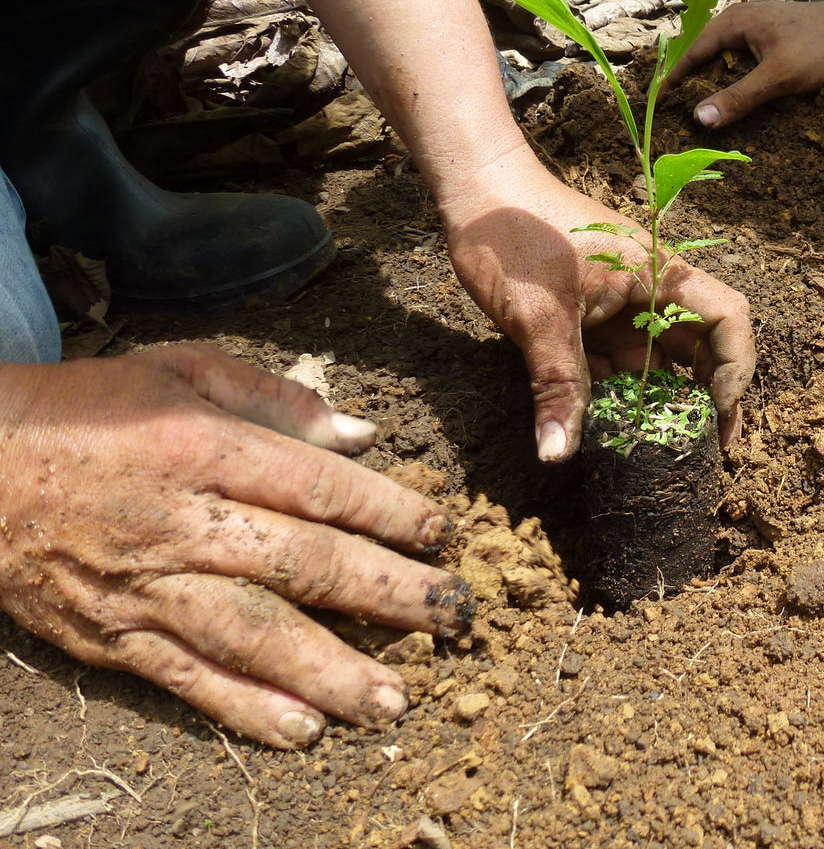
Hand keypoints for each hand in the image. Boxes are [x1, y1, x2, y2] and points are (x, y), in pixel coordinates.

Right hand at [0, 345, 469, 747]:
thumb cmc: (92, 410)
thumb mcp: (183, 369)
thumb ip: (277, 399)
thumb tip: (363, 435)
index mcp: (204, 447)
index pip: (318, 487)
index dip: (388, 512)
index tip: (441, 535)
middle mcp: (183, 522)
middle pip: (303, 565)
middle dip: (388, 595)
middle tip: (455, 618)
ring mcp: (148, 587)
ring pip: (253, 636)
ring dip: (331, 671)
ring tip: (395, 699)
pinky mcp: (115, 636)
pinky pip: (190, 679)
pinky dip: (247, 710)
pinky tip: (304, 731)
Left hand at [440, 161, 755, 461]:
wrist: (476, 190)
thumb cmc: (515, 236)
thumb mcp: (538, 317)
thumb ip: (558, 385)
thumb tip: (558, 453)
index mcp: (658, 275)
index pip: (728, 318)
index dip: (735, 368)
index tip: (719, 414)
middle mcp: (650, 290)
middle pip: (701, 345)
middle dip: (708, 395)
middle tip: (706, 449)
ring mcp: (621, 303)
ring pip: (658, 358)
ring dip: (660, 399)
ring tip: (658, 447)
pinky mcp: (592, 315)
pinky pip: (619, 359)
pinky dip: (620, 392)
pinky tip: (613, 428)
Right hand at [669, 0, 823, 128]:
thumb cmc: (823, 47)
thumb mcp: (778, 77)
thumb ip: (739, 97)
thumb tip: (699, 118)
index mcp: (733, 24)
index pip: (691, 54)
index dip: (673, 80)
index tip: (657, 103)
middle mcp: (741, 23)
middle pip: (706, 56)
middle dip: (692, 83)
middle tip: (677, 115)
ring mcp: (759, 31)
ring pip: (727, 61)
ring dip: (717, 84)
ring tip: (703, 114)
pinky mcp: (775, 41)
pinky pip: (746, 63)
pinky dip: (738, 81)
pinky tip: (741, 102)